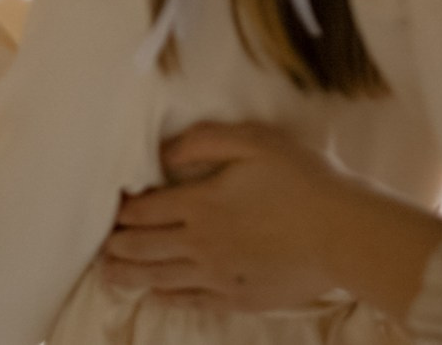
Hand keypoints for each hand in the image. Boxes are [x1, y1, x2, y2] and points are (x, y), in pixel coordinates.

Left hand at [100, 125, 441, 316]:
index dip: (121, 210)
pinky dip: (165, 297)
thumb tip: (165, 154)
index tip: (110, 208)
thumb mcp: (253, 142)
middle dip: (115, 247)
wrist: (343, 234)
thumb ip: (203, 141)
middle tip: (99, 245)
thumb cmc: (303, 181)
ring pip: (159, 279)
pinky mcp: (236, 299)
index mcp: (199, 204)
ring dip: (128, 276)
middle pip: (141, 249)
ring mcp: (216, 276)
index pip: (143, 211)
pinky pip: (189, 301)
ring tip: (108, 275)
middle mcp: (199, 244)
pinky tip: (156, 295)